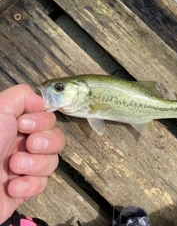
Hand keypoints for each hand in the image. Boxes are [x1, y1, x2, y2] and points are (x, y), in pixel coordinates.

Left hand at [0, 84, 64, 223]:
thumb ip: (21, 96)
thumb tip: (41, 101)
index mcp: (17, 125)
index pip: (48, 118)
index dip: (42, 121)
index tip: (23, 125)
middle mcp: (23, 144)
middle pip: (56, 138)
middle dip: (46, 142)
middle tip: (29, 145)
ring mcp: (25, 167)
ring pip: (52, 161)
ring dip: (35, 165)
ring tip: (13, 167)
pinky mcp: (25, 188)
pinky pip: (43, 184)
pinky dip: (29, 185)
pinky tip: (12, 187)